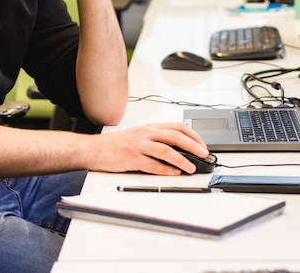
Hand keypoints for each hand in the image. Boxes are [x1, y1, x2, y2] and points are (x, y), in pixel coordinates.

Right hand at [84, 123, 208, 174]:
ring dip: (182, 160)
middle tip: (203, 154)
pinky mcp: (132, 158)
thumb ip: (157, 139)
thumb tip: (179, 149)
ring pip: (166, 150)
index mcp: (150, 128)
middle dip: (193, 146)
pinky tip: (174, 173)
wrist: (96, 149)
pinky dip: (166, 169)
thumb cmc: (117, 144)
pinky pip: (153, 164)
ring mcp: (139, 145)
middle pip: (175, 136)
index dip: (192, 135)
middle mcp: (146, 134)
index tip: (202, 144)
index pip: (177, 127)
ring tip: (191, 167)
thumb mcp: (139, 136)